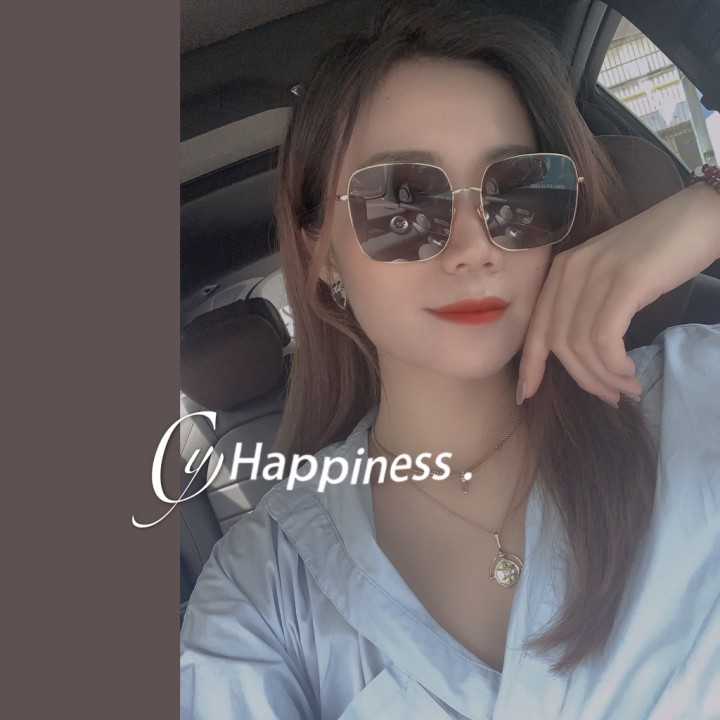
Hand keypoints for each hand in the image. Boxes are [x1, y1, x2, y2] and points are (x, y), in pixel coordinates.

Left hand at [518, 185, 719, 406]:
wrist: (700, 215)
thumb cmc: (659, 252)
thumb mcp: (609, 277)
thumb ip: (586, 305)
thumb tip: (579, 355)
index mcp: (561, 270)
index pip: (536, 327)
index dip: (529, 365)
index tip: (526, 394)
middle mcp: (570, 269)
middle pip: (558, 343)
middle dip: (582, 379)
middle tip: (610, 397)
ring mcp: (597, 273)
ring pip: (582, 345)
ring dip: (604, 377)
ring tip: (627, 388)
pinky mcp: (625, 281)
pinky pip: (605, 338)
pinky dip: (614, 364)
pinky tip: (629, 371)